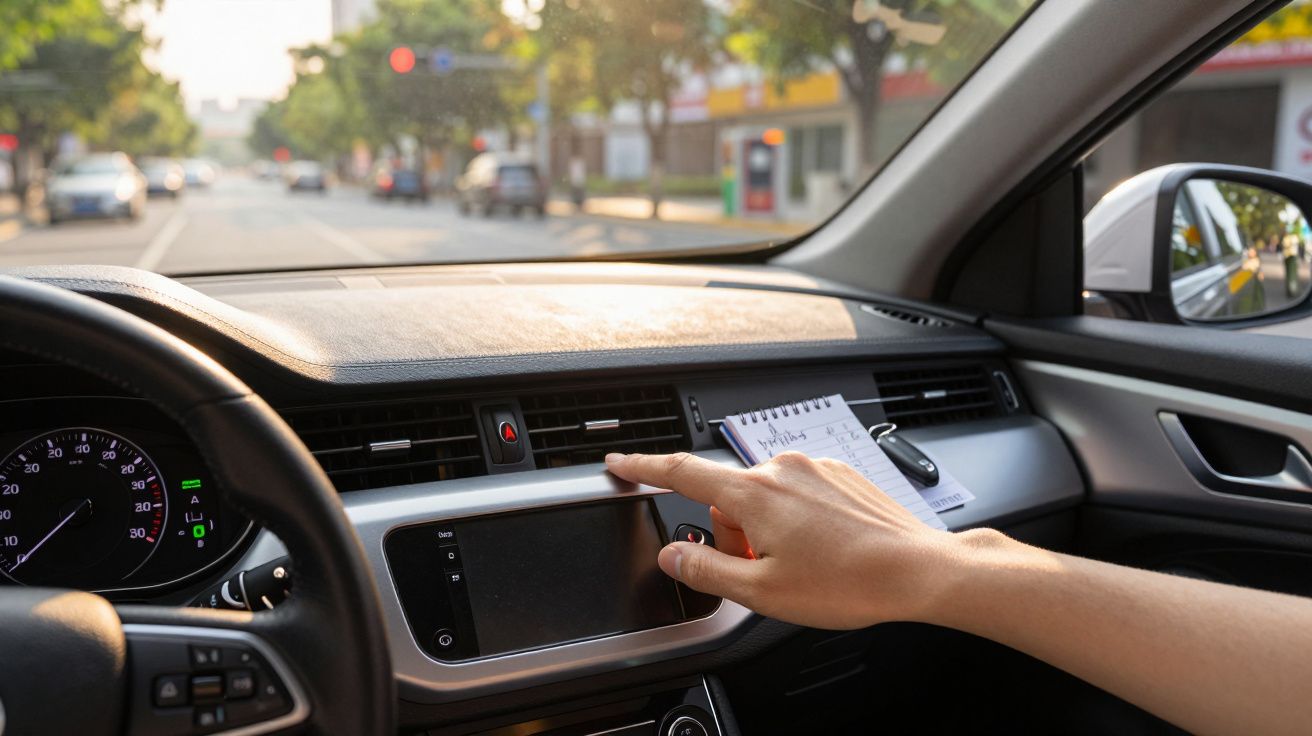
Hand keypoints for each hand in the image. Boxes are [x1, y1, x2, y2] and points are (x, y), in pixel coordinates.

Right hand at [605, 451, 970, 629]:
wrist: (918, 569)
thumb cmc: (848, 582)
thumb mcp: (762, 593)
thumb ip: (706, 571)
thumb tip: (673, 556)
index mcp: (754, 493)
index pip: (681, 472)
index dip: (643, 468)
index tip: (620, 462)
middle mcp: (781, 468)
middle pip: (726, 497)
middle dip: (732, 533)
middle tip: (761, 571)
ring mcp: (814, 467)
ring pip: (764, 497)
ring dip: (766, 529)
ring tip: (802, 565)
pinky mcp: (840, 473)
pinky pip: (798, 493)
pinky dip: (797, 520)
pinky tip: (824, 550)